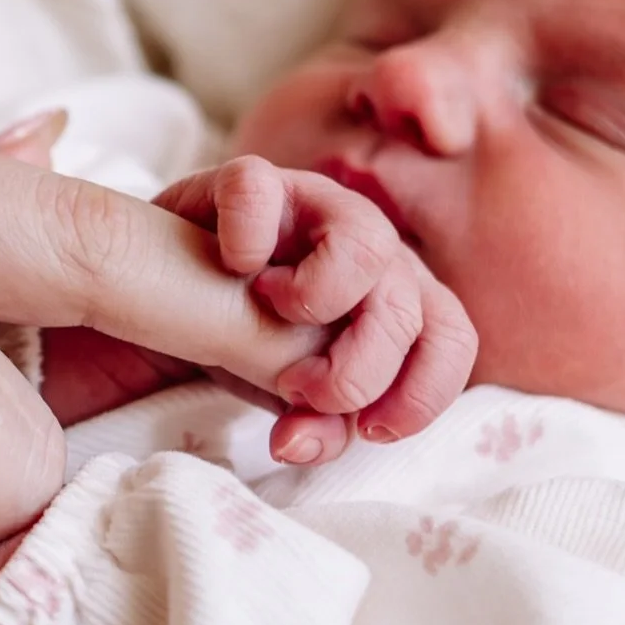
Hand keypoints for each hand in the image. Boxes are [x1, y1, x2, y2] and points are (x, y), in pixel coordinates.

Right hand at [156, 156, 475, 463]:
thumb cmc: (244, 338)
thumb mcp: (286, 393)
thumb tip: (296, 443)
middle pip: (409, 308)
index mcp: (394, 297)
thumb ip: (315, 422)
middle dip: (358, 372)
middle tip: (297, 389)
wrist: (174, 294)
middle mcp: (369, 246)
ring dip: (320, 298)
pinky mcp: (251, 182)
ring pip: (369, 240)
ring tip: (268, 314)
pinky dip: (246, 238)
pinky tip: (229, 266)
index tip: (371, 430)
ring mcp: (314, 204)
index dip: (424, 393)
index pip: (451, 338)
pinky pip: (259, 191)